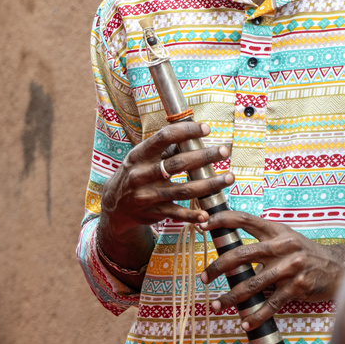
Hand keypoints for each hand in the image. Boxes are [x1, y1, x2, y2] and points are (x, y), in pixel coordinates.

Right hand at [97, 122, 233, 273]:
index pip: (163, 138)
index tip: (206, 128)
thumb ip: (163, 149)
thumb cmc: (135, 175)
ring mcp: (147, 195)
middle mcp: (141, 174)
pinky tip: (206, 214)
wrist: (115, 205)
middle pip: (178, 164)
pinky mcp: (153, 212)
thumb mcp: (140, 158)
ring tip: (229, 177)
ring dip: (209, 184)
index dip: (186, 131)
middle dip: (204, 156)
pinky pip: (176, 213)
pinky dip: (192, 215)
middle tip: (224, 151)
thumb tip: (192, 134)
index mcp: (139, 156)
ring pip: (183, 190)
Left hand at [203, 210, 344, 329]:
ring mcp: (291, 267)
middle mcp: (282, 246)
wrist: (338, 267)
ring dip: (231, 297)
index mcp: (275, 231)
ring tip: (217, 305)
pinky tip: (245, 322)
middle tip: (203, 278)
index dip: (221, 220)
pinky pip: (272, 303)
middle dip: (217, 267)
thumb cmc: (303, 252)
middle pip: (241, 254)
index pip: (244, 220)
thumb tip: (227, 248)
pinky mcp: (298, 286)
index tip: (202, 226)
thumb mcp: (285, 237)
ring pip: (252, 283)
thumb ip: (261, 238)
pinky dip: (257, 314)